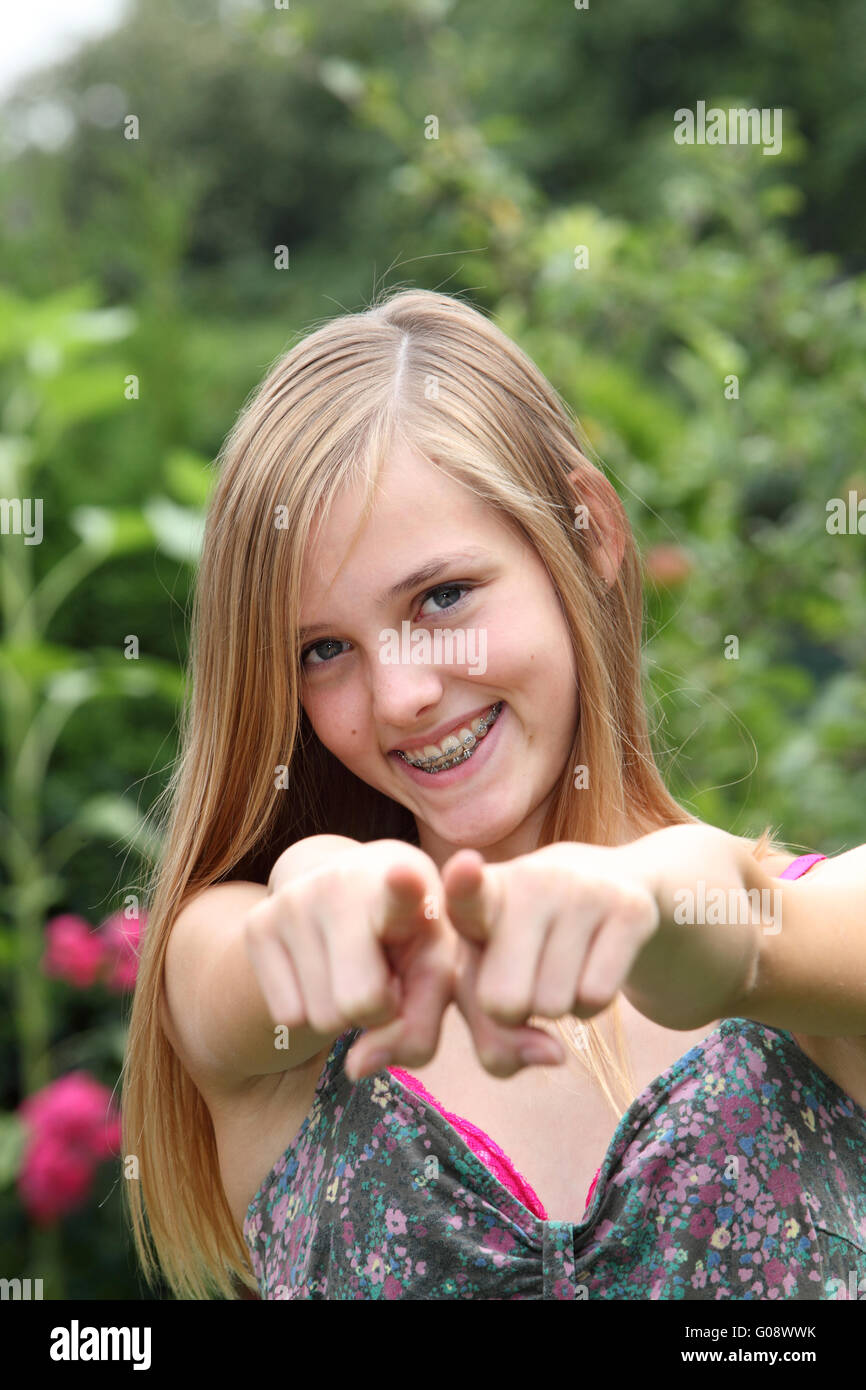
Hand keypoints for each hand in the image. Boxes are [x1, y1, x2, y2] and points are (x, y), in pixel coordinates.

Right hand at [244, 838, 456, 1080]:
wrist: (354, 886)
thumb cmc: (409, 939)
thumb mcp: (434, 979)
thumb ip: (418, 1032)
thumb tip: (356, 1068)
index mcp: (408, 885)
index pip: (403, 888)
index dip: (404, 886)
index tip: (403, 877)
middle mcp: (344, 883)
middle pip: (357, 1004)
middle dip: (375, 1010)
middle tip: (381, 971)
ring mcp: (294, 900)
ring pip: (319, 1018)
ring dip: (341, 1011)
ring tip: (354, 963)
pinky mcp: (257, 923)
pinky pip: (286, 1016)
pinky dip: (309, 1010)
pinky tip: (324, 968)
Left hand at [441, 843, 659, 1067]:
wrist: (604, 889)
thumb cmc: (523, 950)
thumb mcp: (491, 989)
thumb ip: (495, 1042)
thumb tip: (554, 1056)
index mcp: (479, 896)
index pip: (466, 890)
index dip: (463, 883)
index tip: (465, 868)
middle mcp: (529, 881)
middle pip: (503, 1004)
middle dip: (513, 1013)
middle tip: (523, 975)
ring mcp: (582, 889)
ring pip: (554, 1007)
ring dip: (556, 1008)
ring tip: (558, 963)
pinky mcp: (630, 908)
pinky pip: (596, 998)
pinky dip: (589, 1005)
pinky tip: (588, 966)